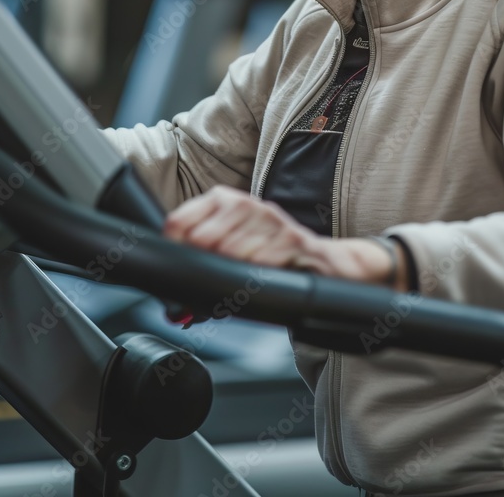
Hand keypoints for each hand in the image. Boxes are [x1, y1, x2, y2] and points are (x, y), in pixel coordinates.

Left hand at [163, 186, 408, 288]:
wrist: (330, 265)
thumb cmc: (275, 259)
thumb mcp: (236, 253)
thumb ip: (205, 269)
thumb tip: (173, 302)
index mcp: (225, 202)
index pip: (179, 221)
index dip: (175, 250)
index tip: (182, 269)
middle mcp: (246, 205)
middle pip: (201, 238)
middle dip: (204, 267)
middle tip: (215, 282)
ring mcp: (272, 221)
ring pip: (230, 250)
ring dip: (231, 273)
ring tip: (243, 282)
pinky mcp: (294, 240)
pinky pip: (262, 259)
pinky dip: (256, 274)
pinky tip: (261, 278)